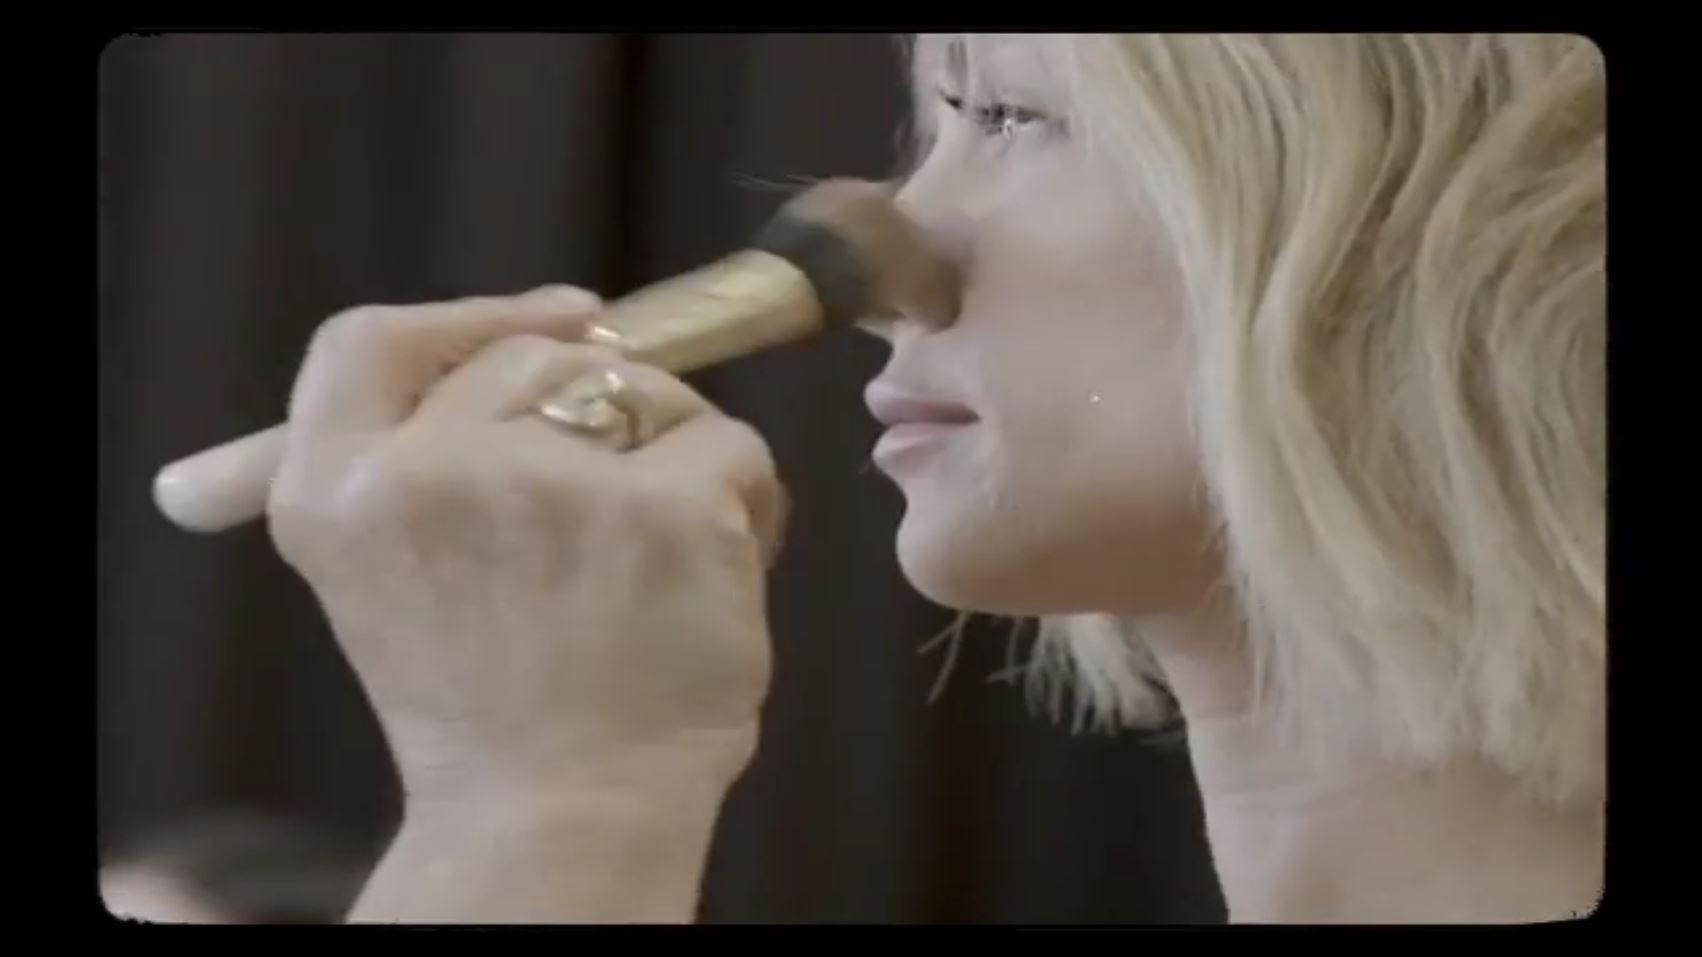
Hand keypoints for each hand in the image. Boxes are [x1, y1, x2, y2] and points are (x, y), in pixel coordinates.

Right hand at [265, 285, 785, 811]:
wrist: (560, 813)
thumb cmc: (492, 705)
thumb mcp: (394, 574)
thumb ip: (425, 460)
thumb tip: (548, 323)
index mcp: (337, 491)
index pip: (369, 343)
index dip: (468, 320)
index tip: (554, 316)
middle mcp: (432, 472)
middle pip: (534, 357)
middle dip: (597, 406)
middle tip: (623, 491)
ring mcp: (555, 483)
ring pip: (646, 393)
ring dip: (671, 451)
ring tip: (663, 553)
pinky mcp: (669, 509)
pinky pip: (731, 448)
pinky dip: (742, 502)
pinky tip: (716, 572)